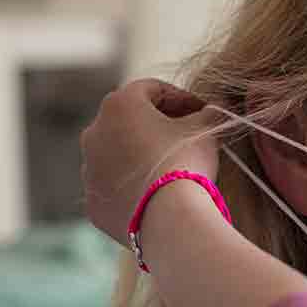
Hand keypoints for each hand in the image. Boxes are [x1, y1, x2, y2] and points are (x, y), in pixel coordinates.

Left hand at [81, 79, 221, 244]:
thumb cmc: (187, 161)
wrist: (168, 217)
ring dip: (142, 157)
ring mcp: (89, 170)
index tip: (203, 113)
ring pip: (118, 155)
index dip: (182, 98)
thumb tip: (218, 108)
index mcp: (118, 104)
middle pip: (130, 121)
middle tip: (188, 139)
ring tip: (173, 170)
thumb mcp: (208, 127)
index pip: (152, 89)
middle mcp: (94, 132)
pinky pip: (115, 188)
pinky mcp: (93, 202)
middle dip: (158, 126)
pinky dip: (133, 187)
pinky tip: (158, 195)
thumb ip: (211, 111)